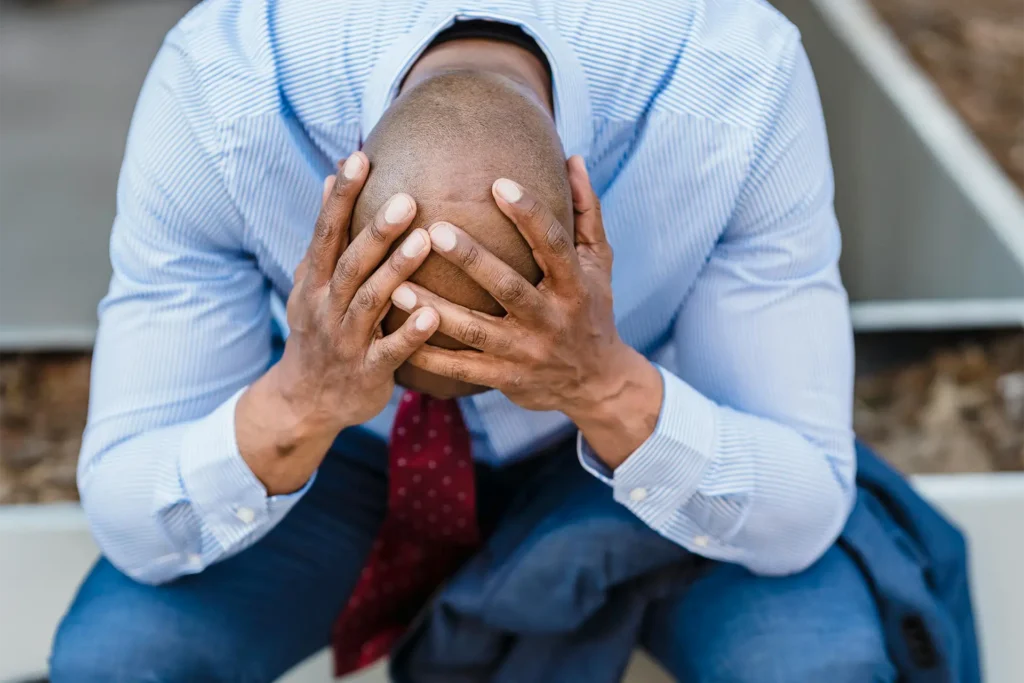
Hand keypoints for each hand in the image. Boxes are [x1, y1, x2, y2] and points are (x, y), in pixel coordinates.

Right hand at [237, 152, 438, 492]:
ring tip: (424, 243)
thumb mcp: (310, 284)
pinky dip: (409, 334)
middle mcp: (324, 308)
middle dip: (376, 231)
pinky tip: (433, 314)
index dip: (340, 197)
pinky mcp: (367, 372)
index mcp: (312, 282)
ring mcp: (345, 341)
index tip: (359, 159)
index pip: (325, 232)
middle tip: (407, 198)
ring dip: (396, 272)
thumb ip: (326, 236)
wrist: (304, 402)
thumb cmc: (319, 330)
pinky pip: (390, 352)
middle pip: (350, 264)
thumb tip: (330, 177)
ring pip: (370, 303)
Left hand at [390, 156, 662, 465]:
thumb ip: (586, 212)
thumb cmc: (592, 310)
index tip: (499, 183)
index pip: (552, 245)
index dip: (529, 215)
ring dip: (435, 311)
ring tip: (397, 287)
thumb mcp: (599, 263)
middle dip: (471, 261)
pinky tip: (397, 335)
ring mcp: (526, 353)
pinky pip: (462, 368)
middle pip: (508, 288)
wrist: (596, 383)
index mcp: (574, 285)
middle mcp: (551, 319)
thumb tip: (573, 159)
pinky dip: (430, 355)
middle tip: (432, 231)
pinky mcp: (506, 379)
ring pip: (475, 332)